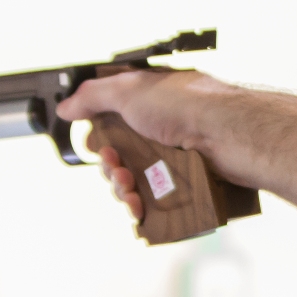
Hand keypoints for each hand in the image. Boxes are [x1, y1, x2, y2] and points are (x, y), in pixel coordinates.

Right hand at [57, 68, 235, 221]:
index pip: (113, 126)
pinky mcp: (187, 182)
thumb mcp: (131, 89)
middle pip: (120, 158)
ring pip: (135, 182)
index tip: (97, 147)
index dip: (100, 140)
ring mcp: (175, 158)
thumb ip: (93, 96)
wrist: (230, 135)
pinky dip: (141, 205)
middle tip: (116, 168)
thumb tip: (66, 106)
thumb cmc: (188, 105)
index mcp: (150, 105)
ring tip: (128, 189)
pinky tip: (138, 207)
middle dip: (109, 168)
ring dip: (121, 188)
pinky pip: (155, 200)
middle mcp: (162, 130)